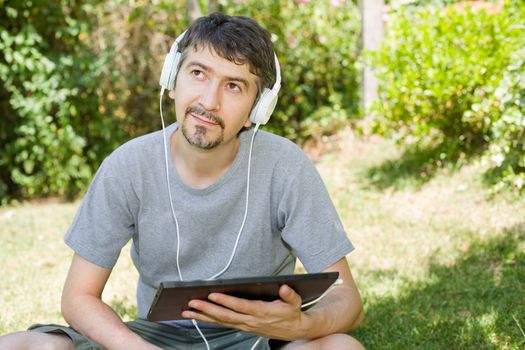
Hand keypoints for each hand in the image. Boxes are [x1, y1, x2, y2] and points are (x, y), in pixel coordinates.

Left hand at [181, 284, 310, 339]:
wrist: (294, 330)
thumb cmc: (291, 313)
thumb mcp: (295, 302)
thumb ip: (289, 295)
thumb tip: (283, 288)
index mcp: (261, 312)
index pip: (240, 306)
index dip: (226, 301)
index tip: (212, 295)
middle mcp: (250, 321)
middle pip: (225, 316)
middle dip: (207, 309)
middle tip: (192, 303)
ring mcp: (245, 326)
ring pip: (221, 321)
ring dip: (203, 316)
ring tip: (187, 311)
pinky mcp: (242, 327)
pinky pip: (223, 324)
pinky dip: (209, 320)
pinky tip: (198, 316)